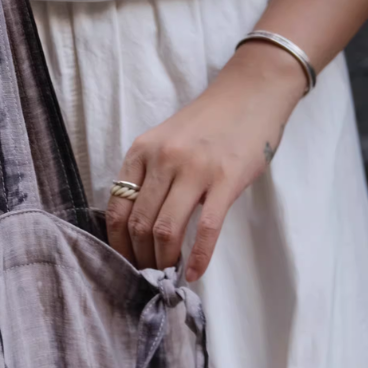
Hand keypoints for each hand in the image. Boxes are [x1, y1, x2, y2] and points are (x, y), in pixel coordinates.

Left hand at [105, 41, 307, 281]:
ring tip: (166, 274)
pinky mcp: (226, 180)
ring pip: (165, 229)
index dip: (117, 243)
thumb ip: (149, 175)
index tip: (124, 261)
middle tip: (147, 274)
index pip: (117, 207)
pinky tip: (193, 274)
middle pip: (139, 224)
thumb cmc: (207, 123)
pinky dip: (198, 258)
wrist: (250, 93)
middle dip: (139, 257)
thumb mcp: (164, 141)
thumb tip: (136, 227)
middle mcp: (163, 159)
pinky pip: (206, 229)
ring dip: (163, 260)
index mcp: (142, 151)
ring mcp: (195, 170)